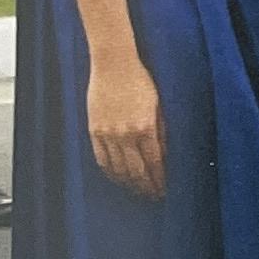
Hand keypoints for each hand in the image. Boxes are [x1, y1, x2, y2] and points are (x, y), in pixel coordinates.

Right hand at [84, 43, 167, 194]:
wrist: (113, 63)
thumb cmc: (140, 81)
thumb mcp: (158, 106)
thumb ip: (161, 133)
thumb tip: (164, 157)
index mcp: (146, 128)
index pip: (155, 164)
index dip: (160, 181)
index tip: (165, 190)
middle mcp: (126, 134)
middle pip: (136, 172)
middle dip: (146, 187)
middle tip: (152, 195)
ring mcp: (108, 133)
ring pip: (118, 169)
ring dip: (129, 183)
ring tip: (136, 190)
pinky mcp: (94, 129)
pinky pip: (100, 158)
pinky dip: (109, 172)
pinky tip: (117, 177)